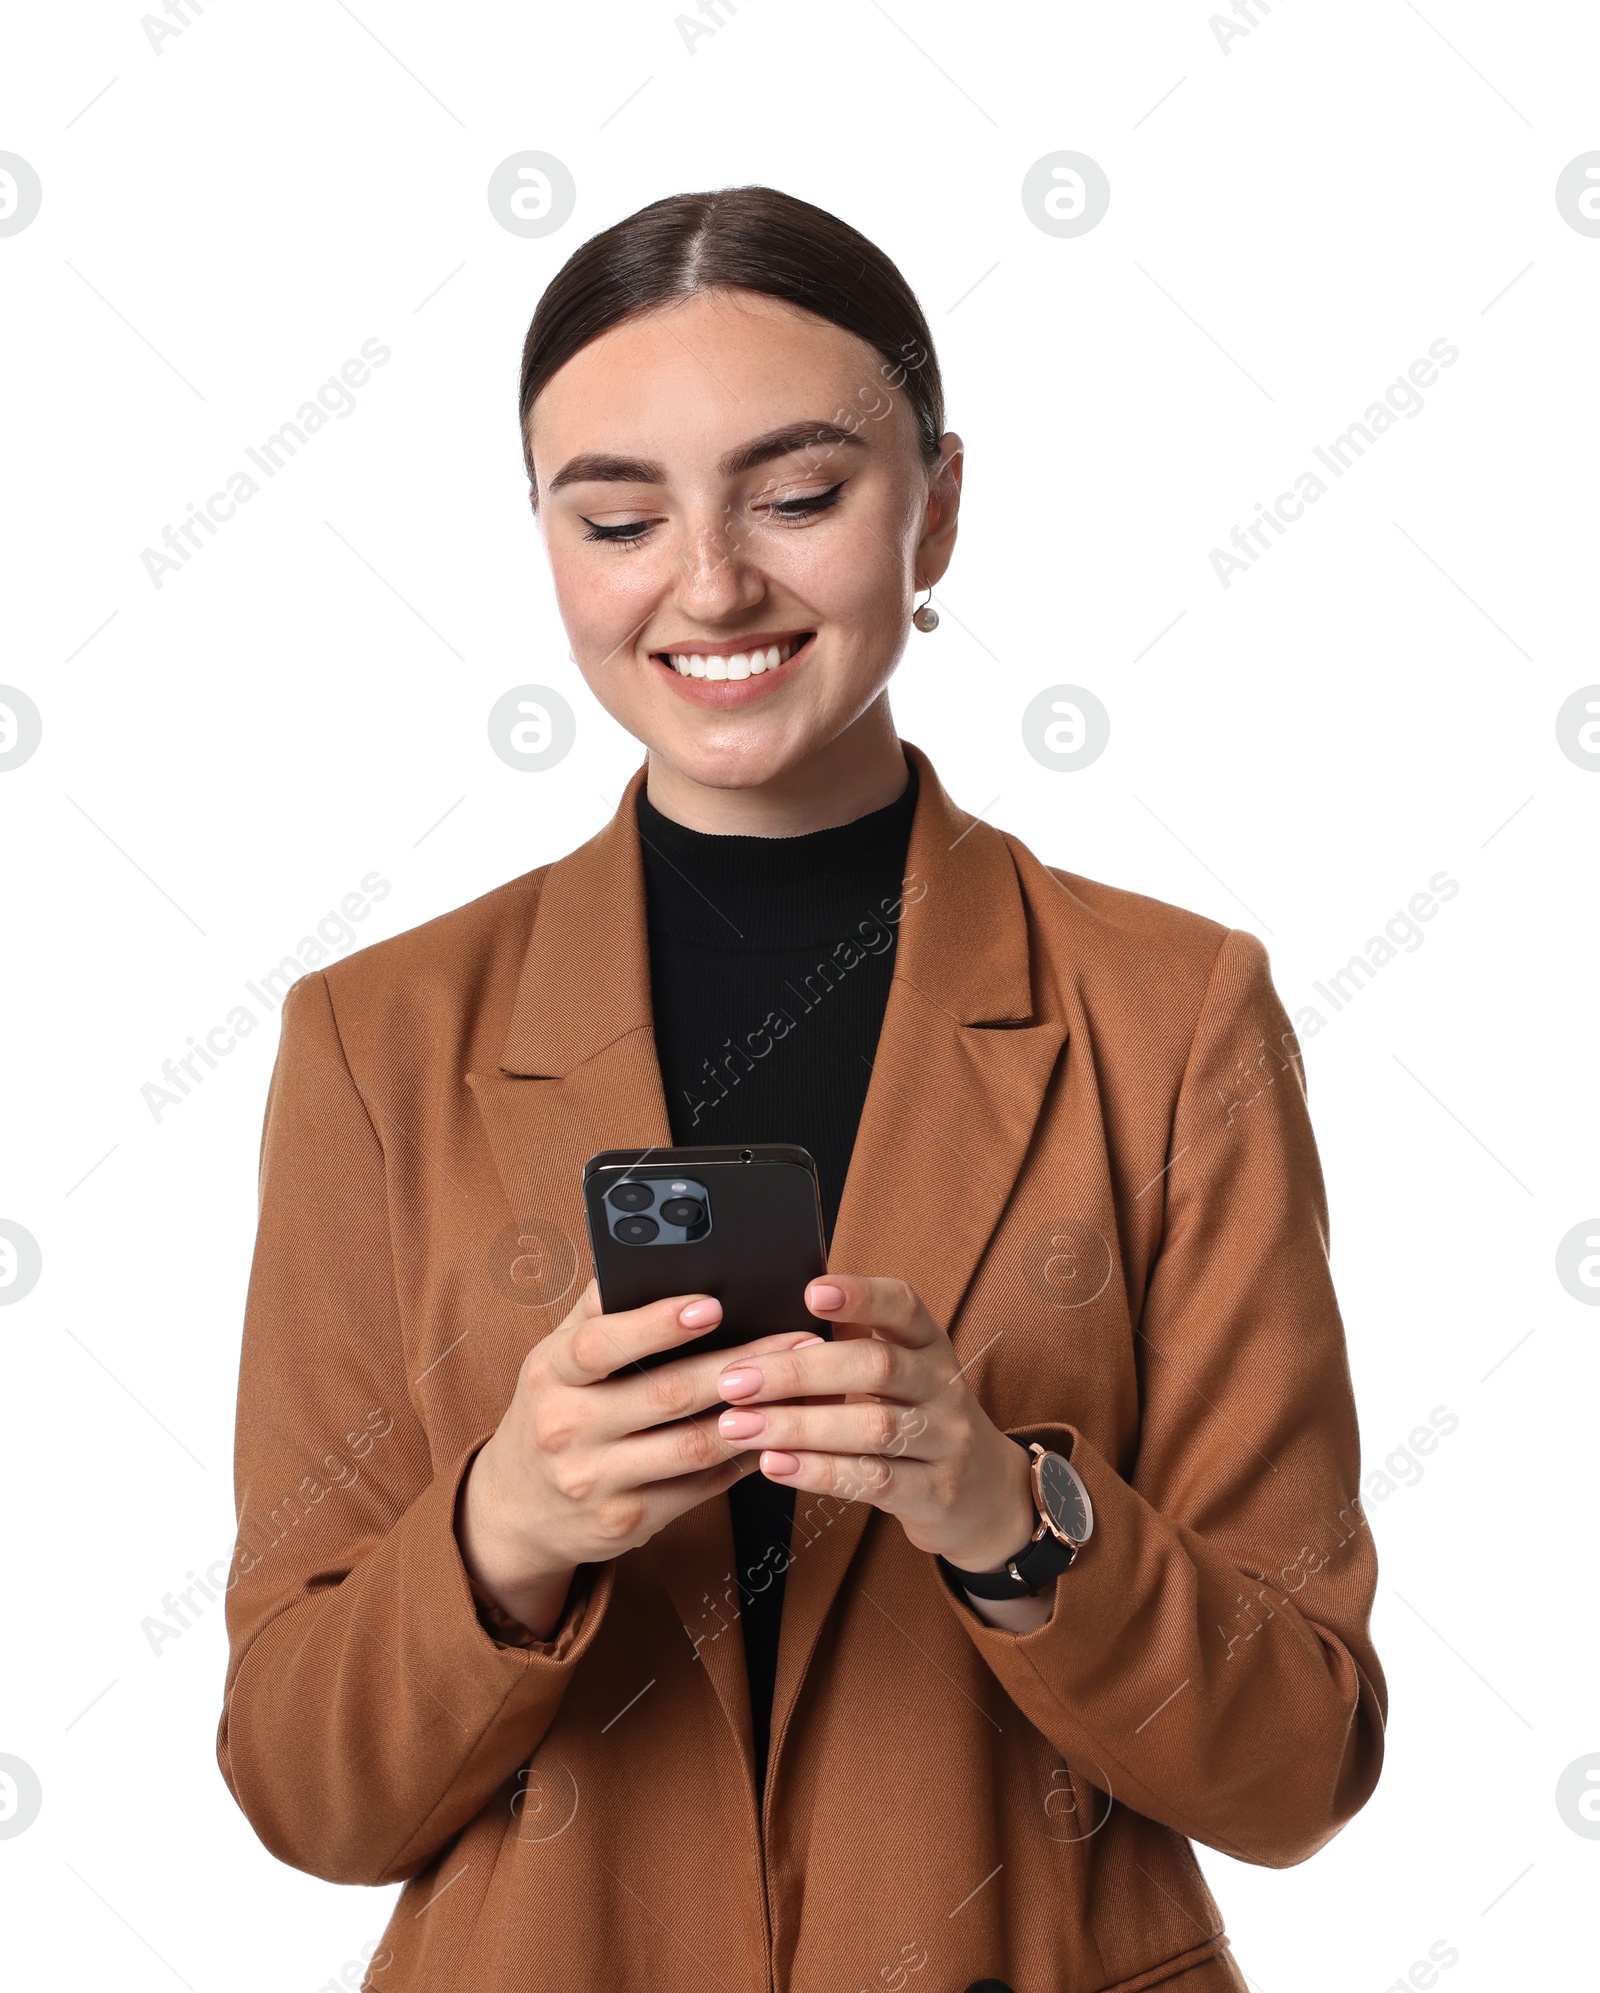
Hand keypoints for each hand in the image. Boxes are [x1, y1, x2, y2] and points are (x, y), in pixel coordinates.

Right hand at [458, 1279, 823, 1638]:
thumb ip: (600, 1309)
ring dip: (755, 1415)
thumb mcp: (556, 1357)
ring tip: (800, 1386)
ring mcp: (596, 1481)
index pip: (600, 1344)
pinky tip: (775, 1433)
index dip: (656, 1324)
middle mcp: (567, 1429)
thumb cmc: (554, 1411)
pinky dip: (743, 1459)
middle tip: (796, 1340)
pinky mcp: (626, 1522)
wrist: (517, 1510)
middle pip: (666, 1394)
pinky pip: (699, 1487)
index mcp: (552, 1373)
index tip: (712, 1304)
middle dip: (740, 1365)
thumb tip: (648, 1250)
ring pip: (692, 1445)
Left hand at [711, 1274, 1050, 1625]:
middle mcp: (944, 1386)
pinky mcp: (935, 1494)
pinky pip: (873, 1479)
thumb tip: (776, 1317)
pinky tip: (775, 1464)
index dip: (861, 1296)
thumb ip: (852, 1345)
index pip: (904, 1306)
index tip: (810, 1292)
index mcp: (931, 1345)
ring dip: (797, 1426)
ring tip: (739, 1426)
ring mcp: (945, 1441)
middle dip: (799, 1372)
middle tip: (736, 1380)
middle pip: (876, 1367)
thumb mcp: (903, 1374)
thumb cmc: (921, 1420)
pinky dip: (818, 1471)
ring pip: (872, 1427)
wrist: (987, 1495)